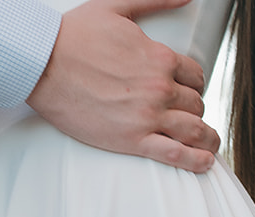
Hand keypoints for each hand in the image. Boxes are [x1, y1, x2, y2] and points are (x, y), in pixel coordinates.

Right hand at [26, 0, 220, 172]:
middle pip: (195, 104)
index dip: (195, 83)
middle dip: (195, 109)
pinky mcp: (132, 141)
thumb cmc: (74, 36)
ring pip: (193, 130)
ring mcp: (147, 117)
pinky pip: (174, 154)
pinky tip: (205, 163)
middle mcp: (159, 88)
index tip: (188, 91)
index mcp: (160, 58)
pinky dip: (194, 161)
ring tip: (210, 145)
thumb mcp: (119, 7)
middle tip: (188, 116)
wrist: (45, 64)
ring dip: (206, 138)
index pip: (195, 75)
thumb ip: (156, 1)